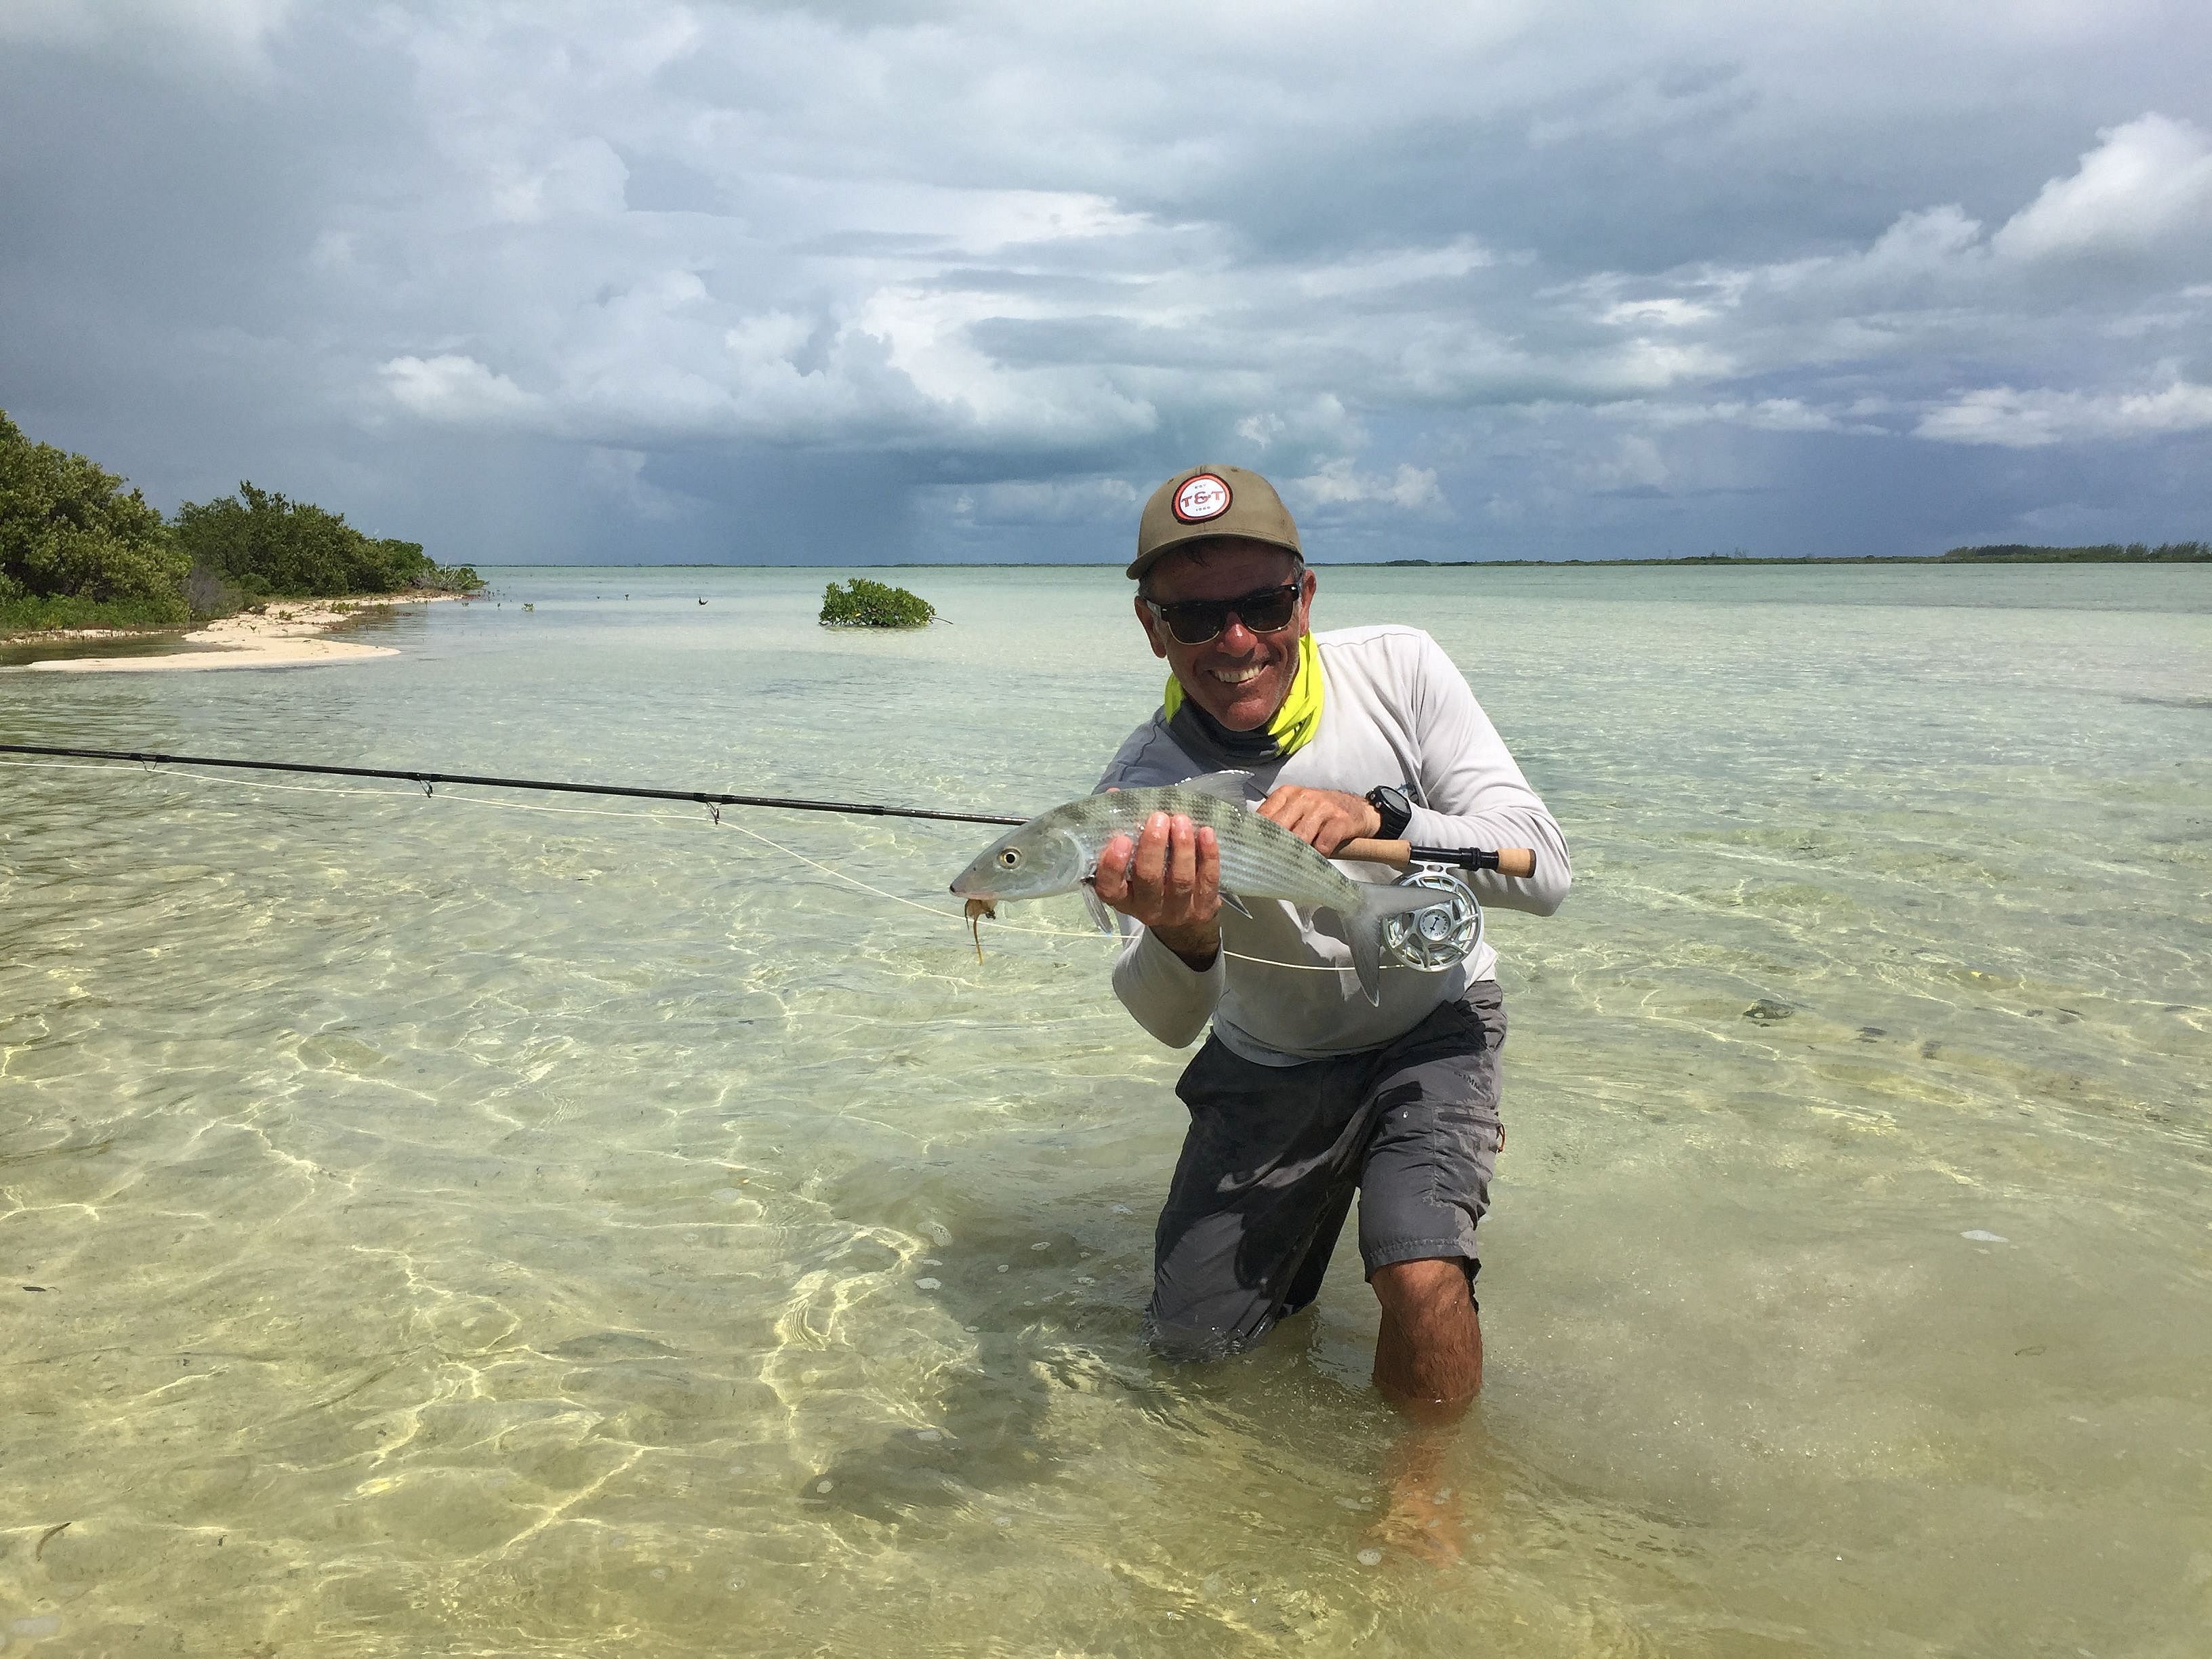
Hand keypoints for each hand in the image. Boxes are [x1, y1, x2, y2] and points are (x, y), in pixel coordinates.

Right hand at [1093, 811, 1220, 968]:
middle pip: (1149, 879)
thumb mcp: (1131, 859)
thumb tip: (1115, 795)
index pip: (1110, 887)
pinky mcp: (1203, 908)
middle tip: (1158, 818)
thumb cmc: (1149, 877)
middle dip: (1153, 847)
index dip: (1113, 865)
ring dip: (1182, 847)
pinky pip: (1208, 881)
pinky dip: (1208, 855)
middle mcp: (1147, 908)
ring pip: (1180, 879)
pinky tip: (1206, 832)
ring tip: (1181, 819)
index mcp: (1122, 897)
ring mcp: (1177, 911)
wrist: (1182, 918)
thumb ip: (1122, 828)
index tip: (1122, 839)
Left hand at [1257, 785, 1382, 854]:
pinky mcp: (1340, 820)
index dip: (1257, 837)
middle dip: (1275, 849)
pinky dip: (1319, 855)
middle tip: (1272, 866)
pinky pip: (1323, 843)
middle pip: (1280, 828)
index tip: (1253, 853)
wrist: (1359, 808)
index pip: (1263, 816)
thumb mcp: (1296, 810)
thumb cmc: (1321, 813)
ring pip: (1300, 837)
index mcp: (1286, 794)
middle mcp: (1302, 797)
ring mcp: (1322, 807)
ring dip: (1296, 855)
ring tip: (1293, 867)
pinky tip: (1318, 859)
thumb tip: (1254, 845)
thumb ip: (1277, 822)